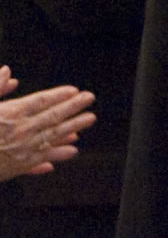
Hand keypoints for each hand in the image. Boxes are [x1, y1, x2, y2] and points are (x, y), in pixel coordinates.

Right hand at [0, 68, 95, 182]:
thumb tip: (7, 72)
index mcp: (9, 114)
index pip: (41, 101)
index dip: (59, 95)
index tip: (74, 90)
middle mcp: (20, 130)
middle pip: (53, 116)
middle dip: (73, 106)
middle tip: (89, 98)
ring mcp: (22, 148)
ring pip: (53, 135)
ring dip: (73, 126)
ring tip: (89, 119)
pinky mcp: (19, 166)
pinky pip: (44, 157)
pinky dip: (59, 153)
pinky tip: (72, 149)